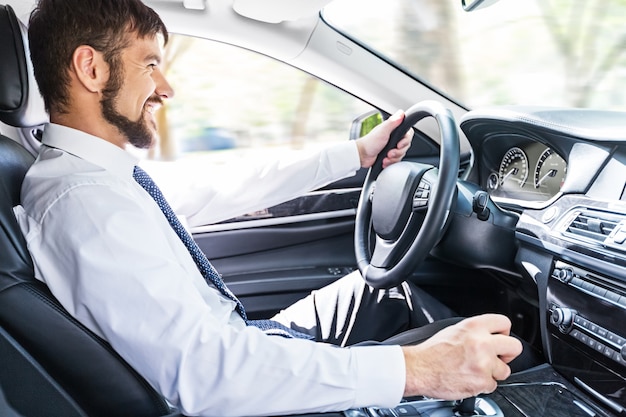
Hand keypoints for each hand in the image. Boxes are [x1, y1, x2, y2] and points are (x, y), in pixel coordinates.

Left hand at [356, 110, 412, 168]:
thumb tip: (401, 113)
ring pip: (401, 154)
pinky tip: (384, 161)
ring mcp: (392, 147)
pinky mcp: (390, 156)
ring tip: (386, 157)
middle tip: (390, 152)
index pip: (408, 134)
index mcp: (393, 130)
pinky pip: (396, 160)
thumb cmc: (370, 143)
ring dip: (394, 158)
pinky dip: (391, 162)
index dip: (406, 140)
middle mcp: (394, 138)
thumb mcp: (383, 131)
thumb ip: (393, 122)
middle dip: (398, 151)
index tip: (399, 144)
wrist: (362, 156)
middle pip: (406, 146)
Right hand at [401, 314, 522, 399]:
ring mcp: (484, 363)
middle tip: (496, 357)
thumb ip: (474, 331)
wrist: (419, 369)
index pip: (505, 323)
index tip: (500, 338)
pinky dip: (482, 385)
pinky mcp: (482, 381)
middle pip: (515, 346)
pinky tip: (469, 378)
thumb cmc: (432, 352)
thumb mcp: (453, 330)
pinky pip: (492, 385)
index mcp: (474, 326)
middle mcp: (482, 342)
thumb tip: (489, 335)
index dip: (504, 332)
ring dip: (493, 372)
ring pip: (505, 370)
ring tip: (475, 370)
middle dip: (507, 354)